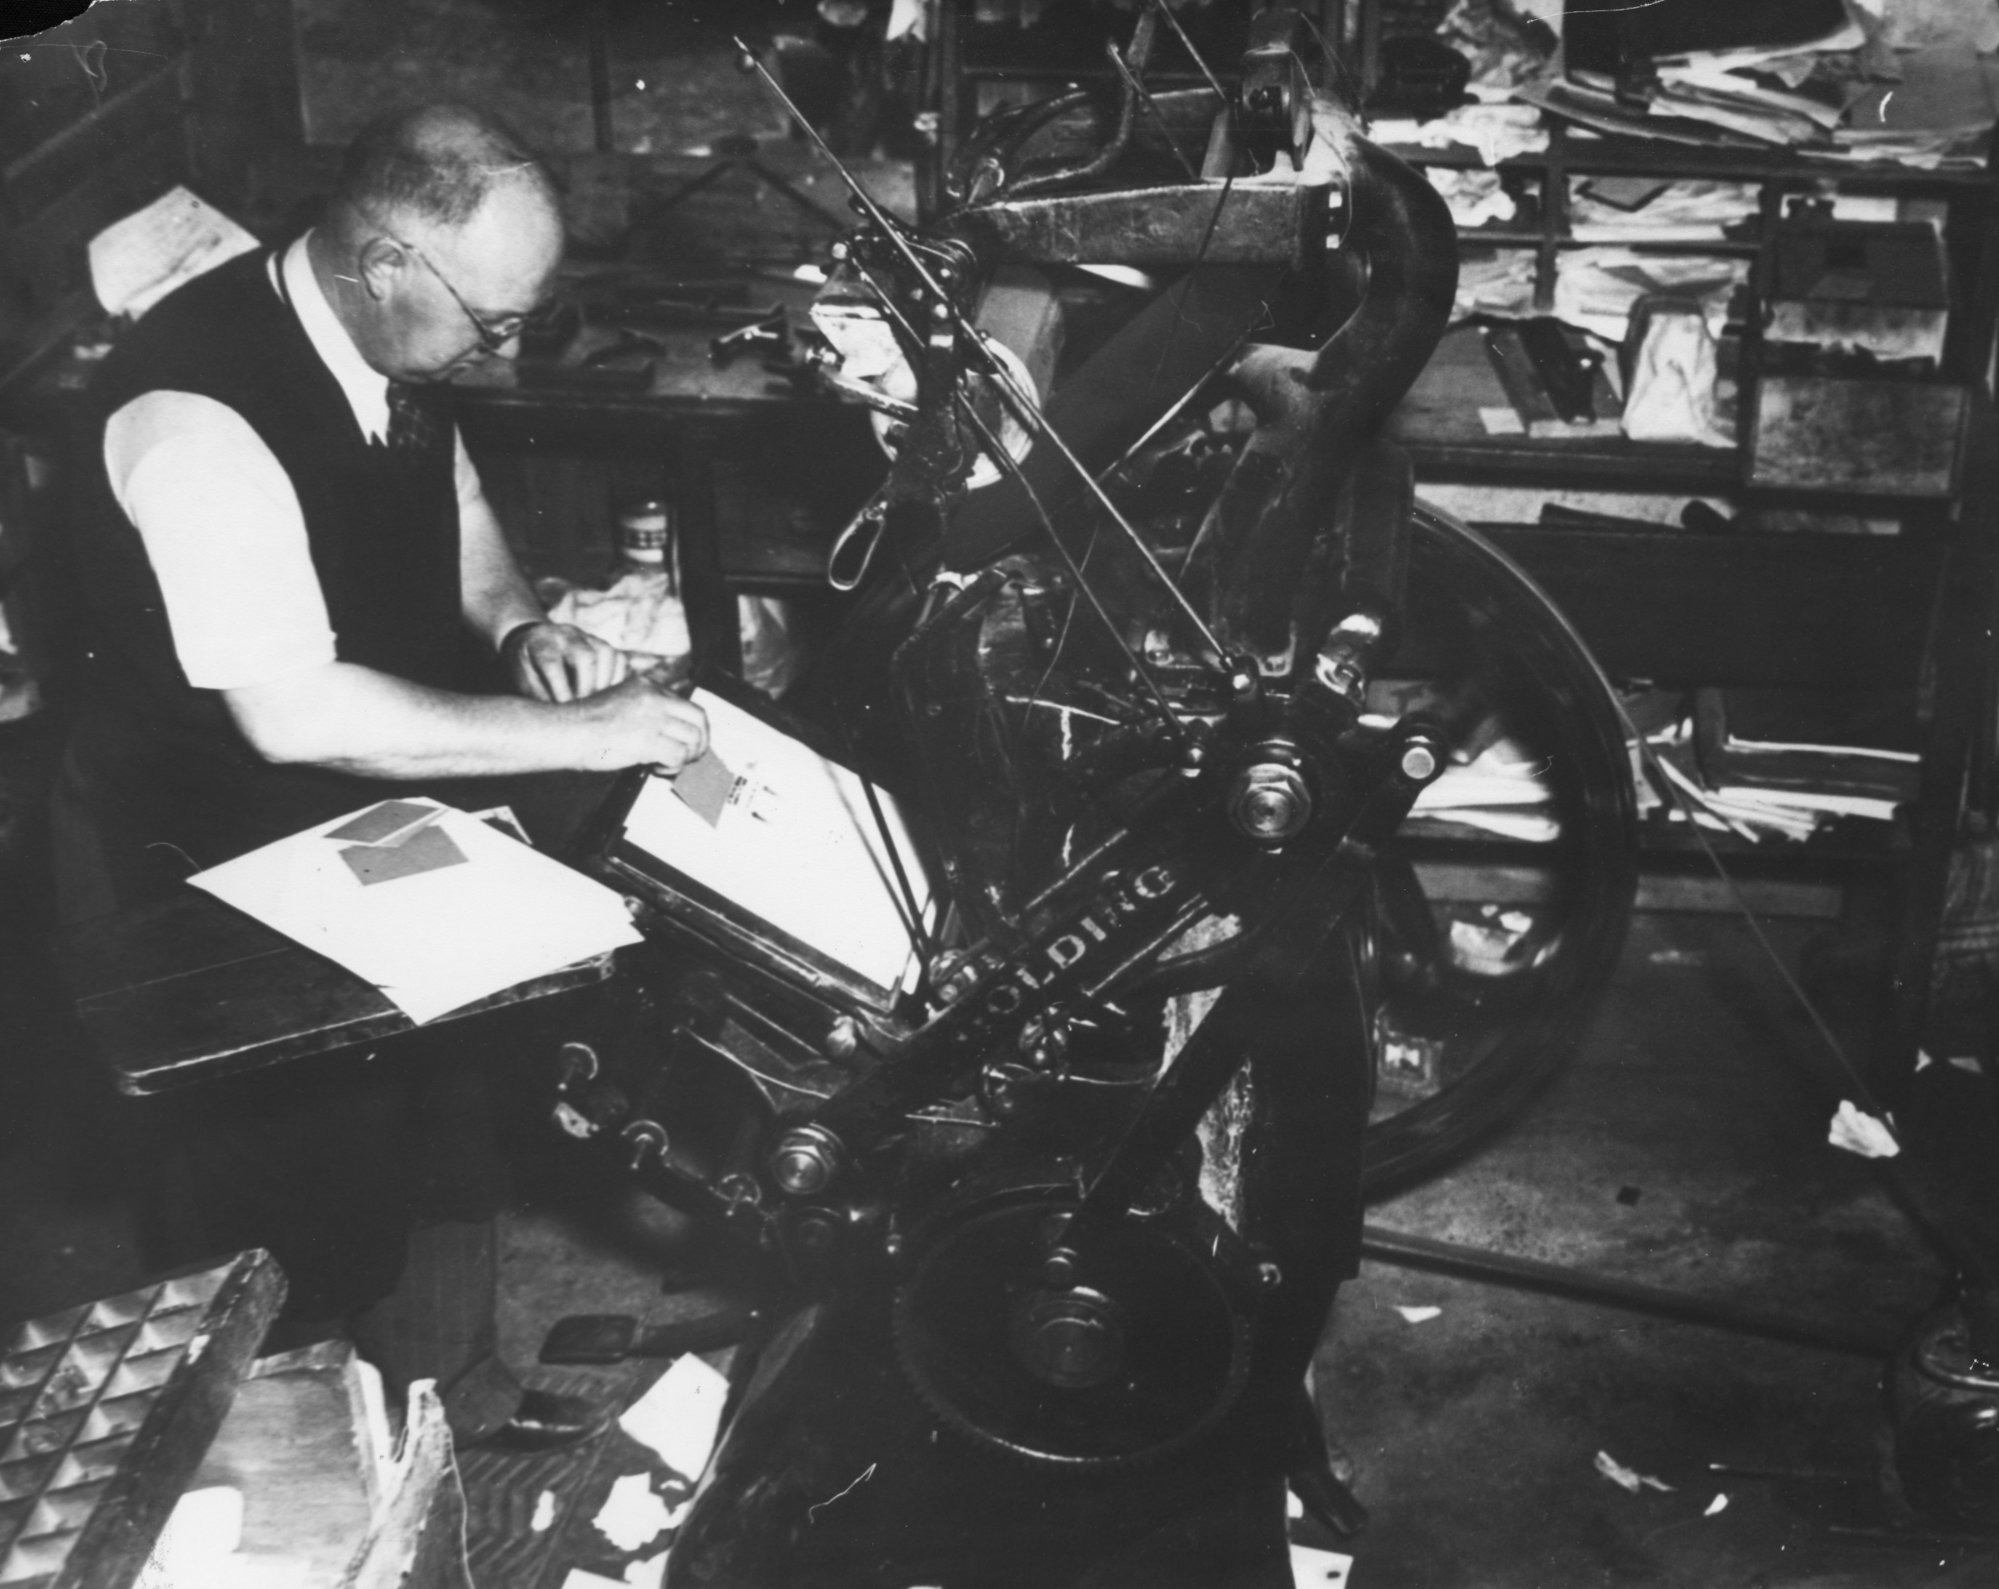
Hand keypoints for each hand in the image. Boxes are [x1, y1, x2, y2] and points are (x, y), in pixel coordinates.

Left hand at [506, 620, 631, 703]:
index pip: (552, 663)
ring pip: (608, 654)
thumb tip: (559, 720)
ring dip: (606, 683)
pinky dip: (618, 679)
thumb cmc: (528, 668)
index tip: (564, 710)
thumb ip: (539, 696)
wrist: (535, 642)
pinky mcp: (602, 644)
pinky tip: (608, 696)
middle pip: (586, 657)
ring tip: (598, 703)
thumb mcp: (524, 680)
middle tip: (585, 710)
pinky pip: (620, 658)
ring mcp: (587, 637)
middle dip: (587, 688)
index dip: (560, 689)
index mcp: (541, 643)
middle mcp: (566, 635)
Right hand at [589, 673, 708, 774]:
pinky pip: (678, 756)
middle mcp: (655, 699)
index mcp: (648, 687)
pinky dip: (674, 767)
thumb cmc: (585, 724)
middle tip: (690, 756)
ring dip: (687, 757)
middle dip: (700, 741)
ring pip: (693, 739)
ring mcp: (653, 718)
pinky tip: (659, 770)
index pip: (687, 705)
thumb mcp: (620, 703)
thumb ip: (645, 711)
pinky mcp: (649, 740)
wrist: (567, 732)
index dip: (691, 727)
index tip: (685, 742)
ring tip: (670, 765)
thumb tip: (668, 734)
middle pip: (699, 719)